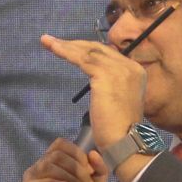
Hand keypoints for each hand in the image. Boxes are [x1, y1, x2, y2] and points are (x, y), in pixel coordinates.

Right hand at [16, 138, 107, 181]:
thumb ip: (99, 170)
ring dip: (69, 177)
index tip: (88, 171)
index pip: (60, 144)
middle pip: (56, 154)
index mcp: (53, 164)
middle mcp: (39, 169)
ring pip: (47, 166)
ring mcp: (30, 181)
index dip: (77, 153)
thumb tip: (92, 153)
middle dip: (77, 168)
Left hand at [39, 35, 146, 152]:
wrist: (125, 140)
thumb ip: (111, 85)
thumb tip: (96, 77)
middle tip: (53, 41)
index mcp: (135, 70)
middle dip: (74, 44)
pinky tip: (53, 49)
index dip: (87, 48)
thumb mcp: (117, 99)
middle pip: (97, 48)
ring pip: (88, 52)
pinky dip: (65, 52)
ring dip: (65, 46)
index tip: (70, 48)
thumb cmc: (118, 128)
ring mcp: (119, 69)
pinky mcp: (105, 75)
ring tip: (47, 42)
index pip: (107, 53)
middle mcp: (129, 66)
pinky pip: (81, 59)